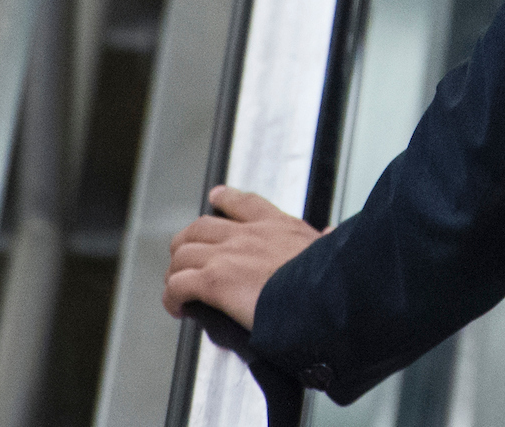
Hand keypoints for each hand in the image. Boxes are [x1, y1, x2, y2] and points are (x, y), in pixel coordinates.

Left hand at [163, 187, 323, 329]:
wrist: (324, 295)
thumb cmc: (331, 278)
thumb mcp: (332, 248)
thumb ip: (327, 240)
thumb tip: (332, 233)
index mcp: (280, 226)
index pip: (245, 203)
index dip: (226, 198)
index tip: (216, 196)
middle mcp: (250, 234)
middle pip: (201, 226)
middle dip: (187, 243)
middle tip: (184, 261)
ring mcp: (229, 255)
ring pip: (183, 253)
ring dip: (176, 271)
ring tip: (177, 289)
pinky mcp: (214, 280)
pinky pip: (178, 285)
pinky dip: (172, 297)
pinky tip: (178, 308)